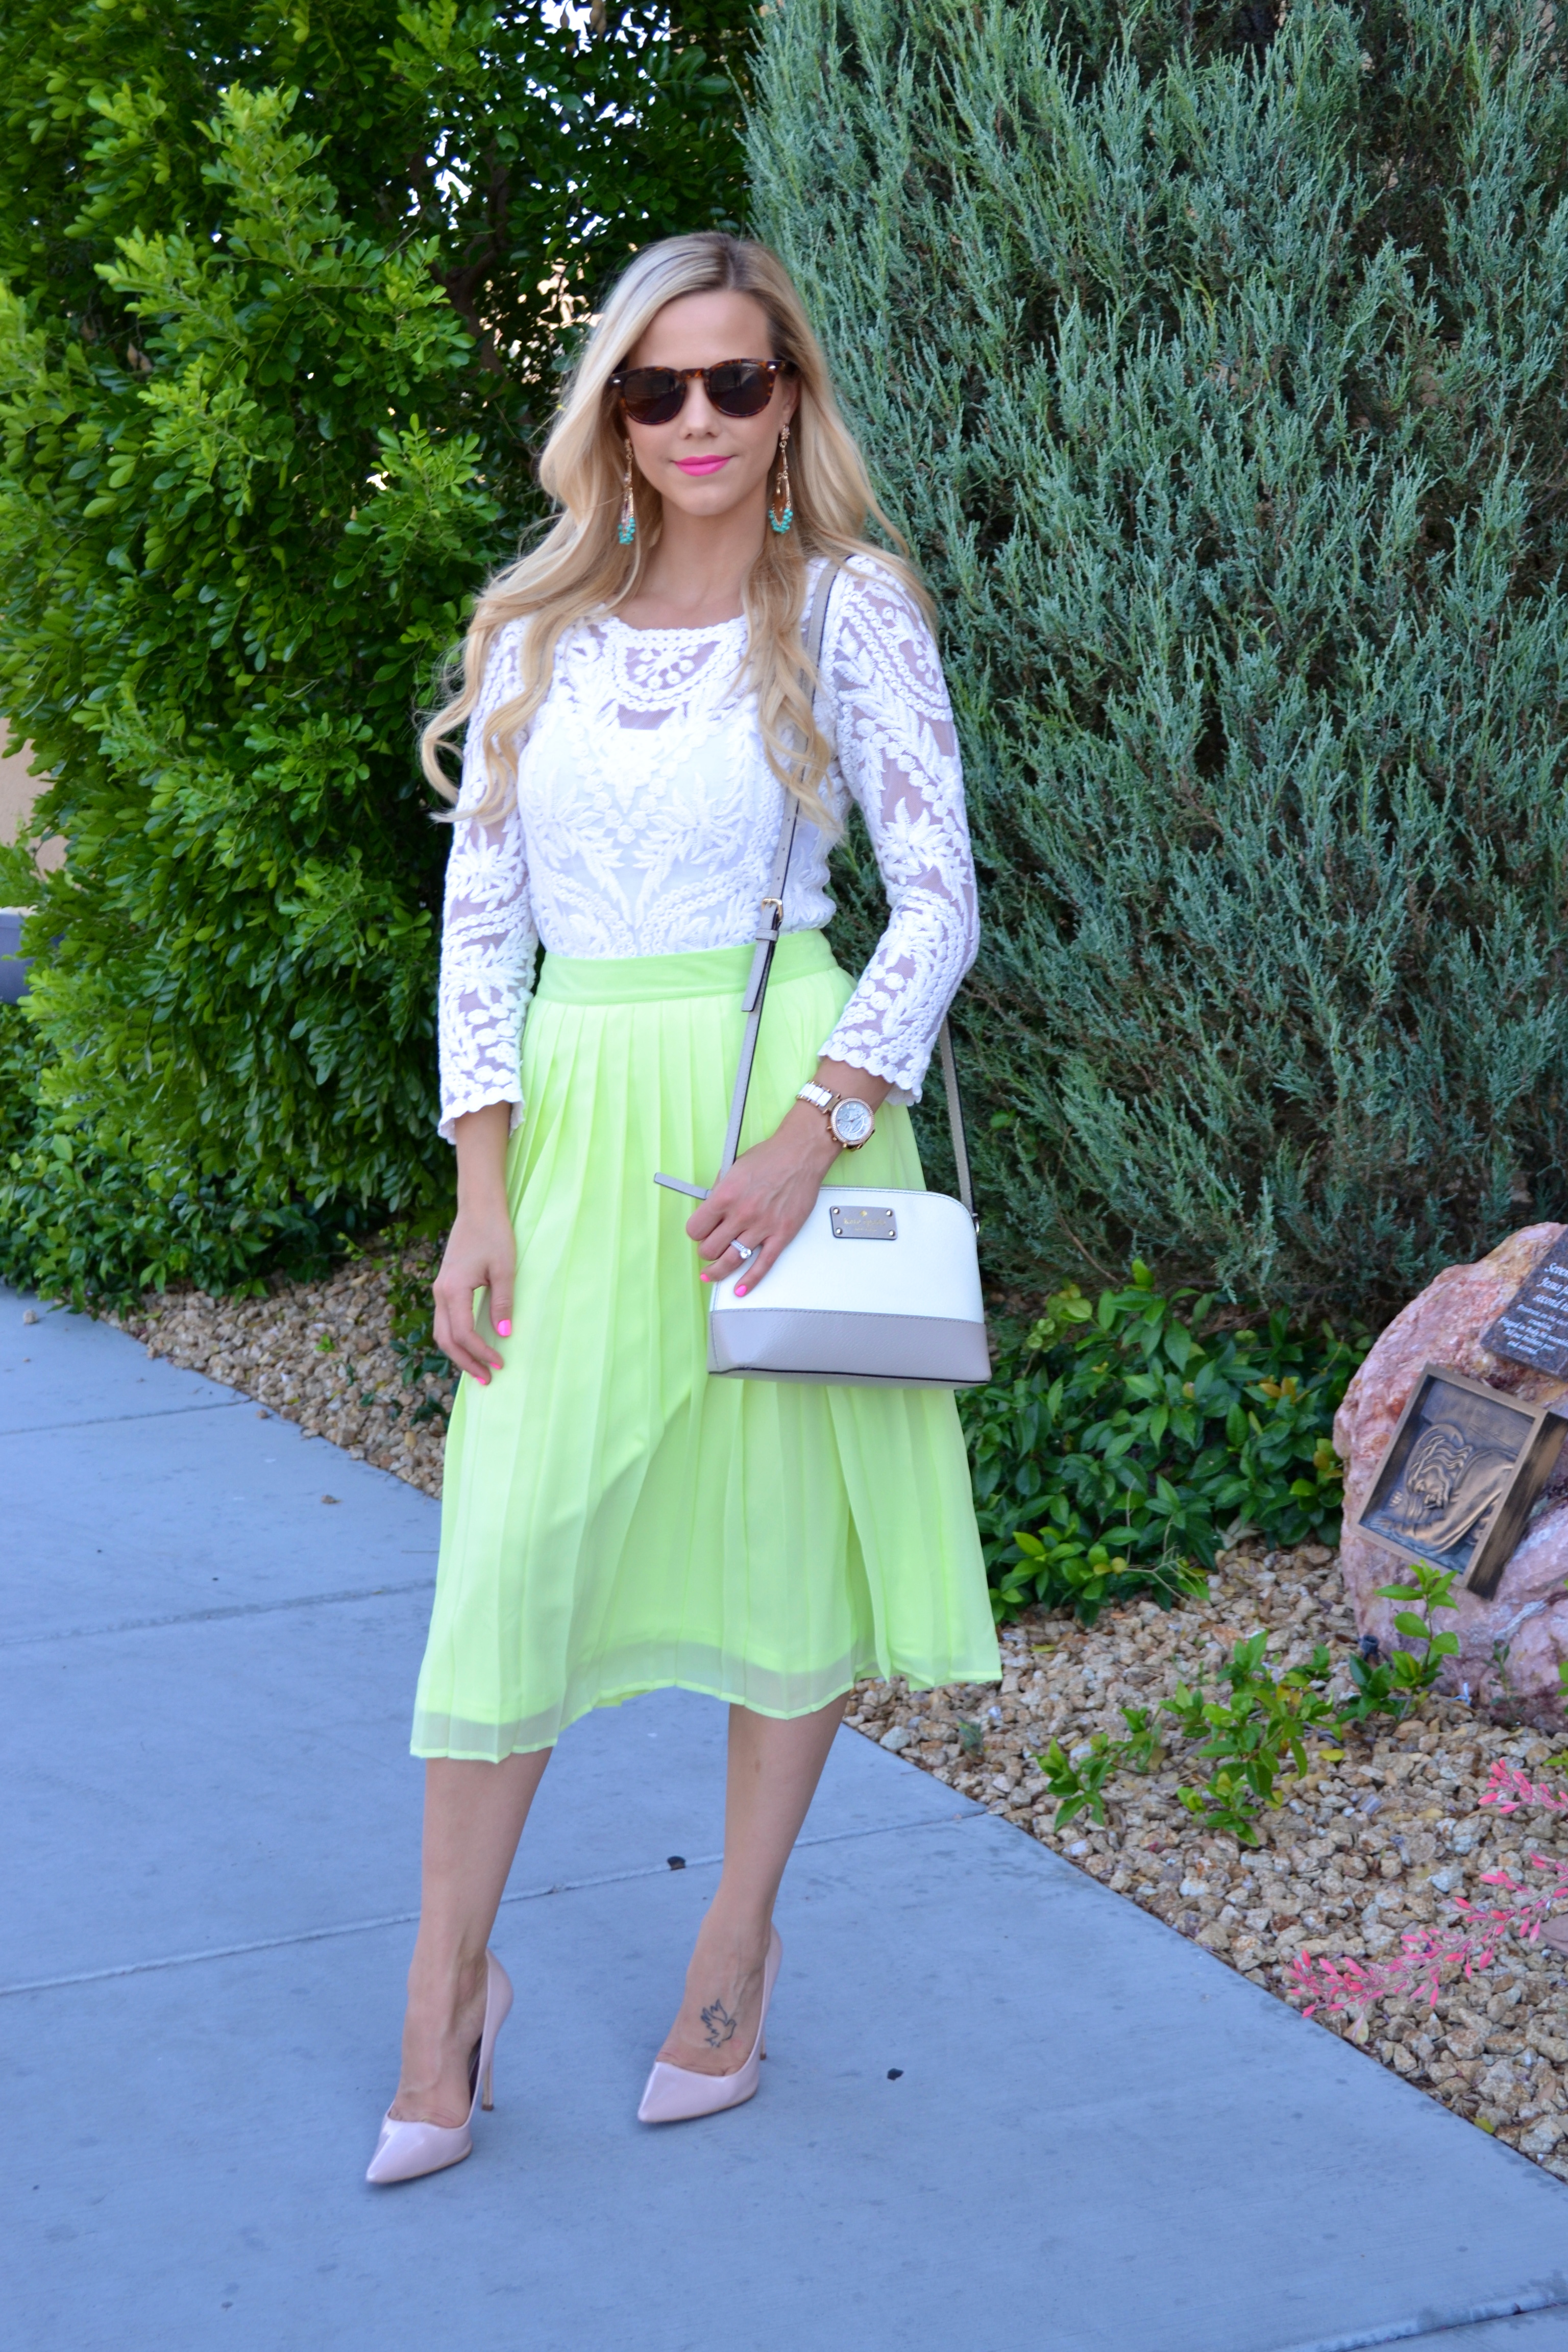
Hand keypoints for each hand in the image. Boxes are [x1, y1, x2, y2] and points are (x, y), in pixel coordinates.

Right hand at [432, 1202, 514, 1381]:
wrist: (478, 1210)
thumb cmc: (494, 1235)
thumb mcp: (504, 1269)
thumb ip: (503, 1302)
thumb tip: (504, 1334)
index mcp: (453, 1290)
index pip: (464, 1333)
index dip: (481, 1352)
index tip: (500, 1363)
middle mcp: (440, 1293)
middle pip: (446, 1339)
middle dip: (465, 1362)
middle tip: (486, 1379)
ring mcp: (440, 1290)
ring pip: (442, 1332)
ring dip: (458, 1353)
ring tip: (478, 1369)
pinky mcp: (445, 1287)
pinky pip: (445, 1321)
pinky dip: (456, 1339)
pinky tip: (471, 1346)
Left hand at [686, 1103, 839, 1293]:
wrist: (801, 1155)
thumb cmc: (770, 1157)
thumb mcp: (733, 1168)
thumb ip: (719, 1191)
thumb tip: (710, 1209)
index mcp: (724, 1196)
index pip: (696, 1229)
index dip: (696, 1233)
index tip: (700, 1233)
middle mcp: (741, 1214)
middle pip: (710, 1249)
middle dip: (706, 1251)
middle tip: (709, 1249)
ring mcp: (762, 1227)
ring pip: (731, 1261)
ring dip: (718, 1271)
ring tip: (712, 1275)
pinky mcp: (781, 1235)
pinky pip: (762, 1265)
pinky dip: (749, 1281)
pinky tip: (739, 1289)